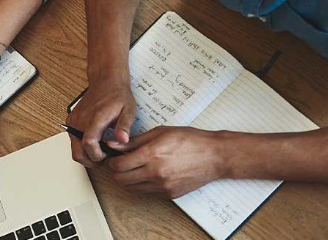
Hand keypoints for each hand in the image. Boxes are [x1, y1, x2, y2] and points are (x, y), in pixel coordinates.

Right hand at [66, 81, 136, 166]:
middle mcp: (81, 120)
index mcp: (96, 118)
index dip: (97, 155)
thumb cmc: (117, 95)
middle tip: (104, 158)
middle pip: (78, 152)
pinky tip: (95, 142)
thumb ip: (124, 126)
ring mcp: (74, 121)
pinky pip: (73, 141)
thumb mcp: (129, 110)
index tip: (107, 155)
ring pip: (74, 149)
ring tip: (101, 150)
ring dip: (87, 154)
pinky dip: (82, 146)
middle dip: (90, 161)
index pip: (89, 143)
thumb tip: (122, 140)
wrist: (105, 81)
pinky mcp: (71, 122)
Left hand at [105, 126, 228, 198]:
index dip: (112, 162)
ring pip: (133, 188)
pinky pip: (148, 192)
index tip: (114, 158)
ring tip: (136, 168)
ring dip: (129, 180)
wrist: (215, 156)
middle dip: (117, 172)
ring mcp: (163, 186)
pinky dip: (144, 185)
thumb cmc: (190, 140)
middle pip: (122, 180)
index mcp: (152, 155)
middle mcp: (156, 173)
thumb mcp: (160, 133)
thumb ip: (134, 141)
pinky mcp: (170, 194)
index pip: (119, 165)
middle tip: (122, 164)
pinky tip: (150, 174)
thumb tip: (114, 144)